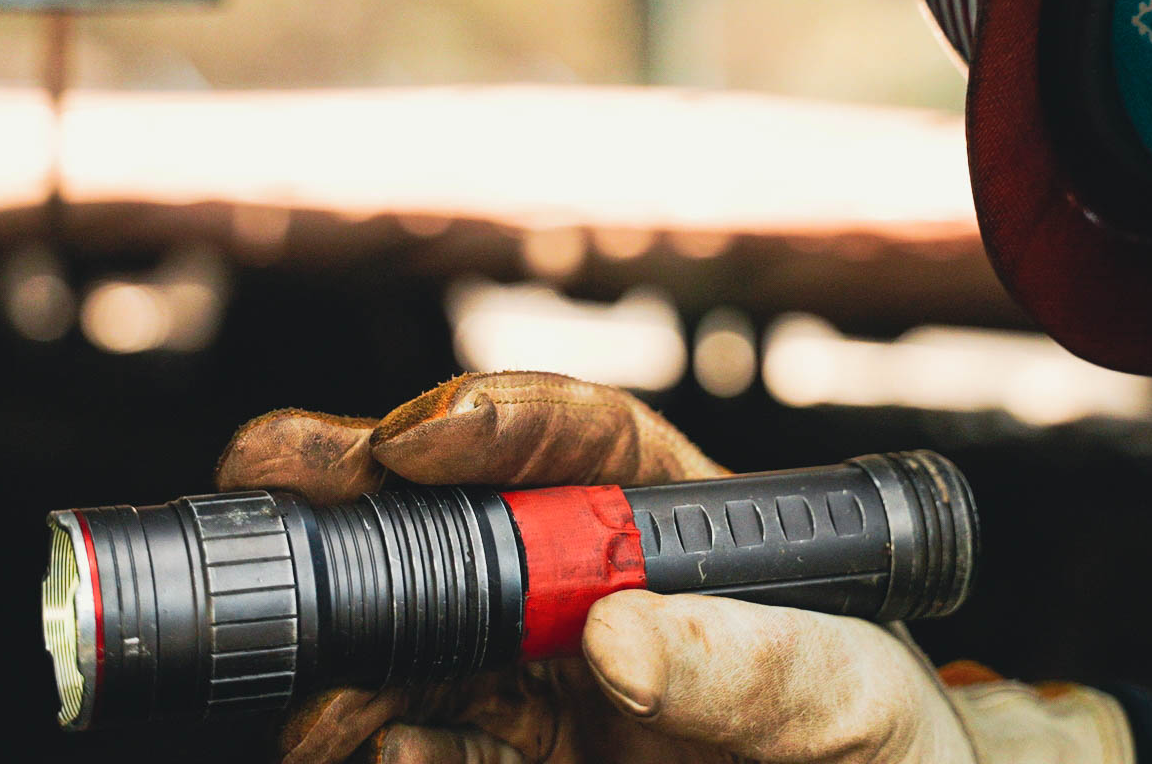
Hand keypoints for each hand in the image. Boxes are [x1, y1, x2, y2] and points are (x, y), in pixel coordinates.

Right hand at [216, 372, 1129, 762]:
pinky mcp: (524, 754)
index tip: (418, 434)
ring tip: (328, 686)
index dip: (493, 421)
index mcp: (674, 516)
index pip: (579, 440)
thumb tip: (613, 635)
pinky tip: (388, 750)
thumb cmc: (875, 734)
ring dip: (356, 648)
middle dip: (360, 491)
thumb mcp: (846, 688)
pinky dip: (397, 748)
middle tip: (275, 471)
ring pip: (418, 637)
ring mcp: (546, 674)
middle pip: (456, 517)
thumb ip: (748, 660)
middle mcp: (590, 582)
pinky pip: (438, 742)